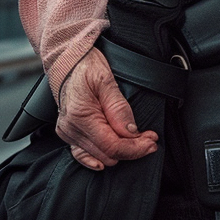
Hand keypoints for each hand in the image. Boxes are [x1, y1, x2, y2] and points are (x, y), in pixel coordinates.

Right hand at [56, 46, 158, 169]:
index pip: (111, 145)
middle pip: (107, 154)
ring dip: (120, 152)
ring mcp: (68, 132)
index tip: (152, 142)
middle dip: (132, 149)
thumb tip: (131, 132)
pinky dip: (97, 158)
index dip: (135, 148)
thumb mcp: (106, 79)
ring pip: (99, 157)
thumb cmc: (85, 65)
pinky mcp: (68, 133)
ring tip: (138, 140)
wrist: (67, 60)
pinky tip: (110, 159)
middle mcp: (71, 128)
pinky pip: (82, 155)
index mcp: (80, 115)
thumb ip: (118, 108)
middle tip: (149, 138)